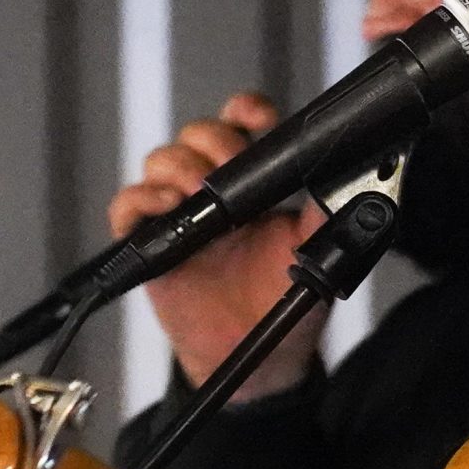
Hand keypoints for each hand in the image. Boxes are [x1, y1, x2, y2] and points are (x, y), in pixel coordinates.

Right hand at [108, 92, 328, 398]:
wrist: (263, 357)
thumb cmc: (285, 302)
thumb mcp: (314, 252)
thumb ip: (324, 213)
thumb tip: (341, 181)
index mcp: (253, 185)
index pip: (241, 126)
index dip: (244, 110)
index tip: (257, 117)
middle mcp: (213, 192)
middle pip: (196, 135)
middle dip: (211, 140)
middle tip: (227, 167)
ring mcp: (180, 216)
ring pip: (160, 161)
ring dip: (175, 165)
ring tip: (194, 191)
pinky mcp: (152, 246)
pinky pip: (126, 209)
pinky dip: (138, 200)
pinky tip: (163, 208)